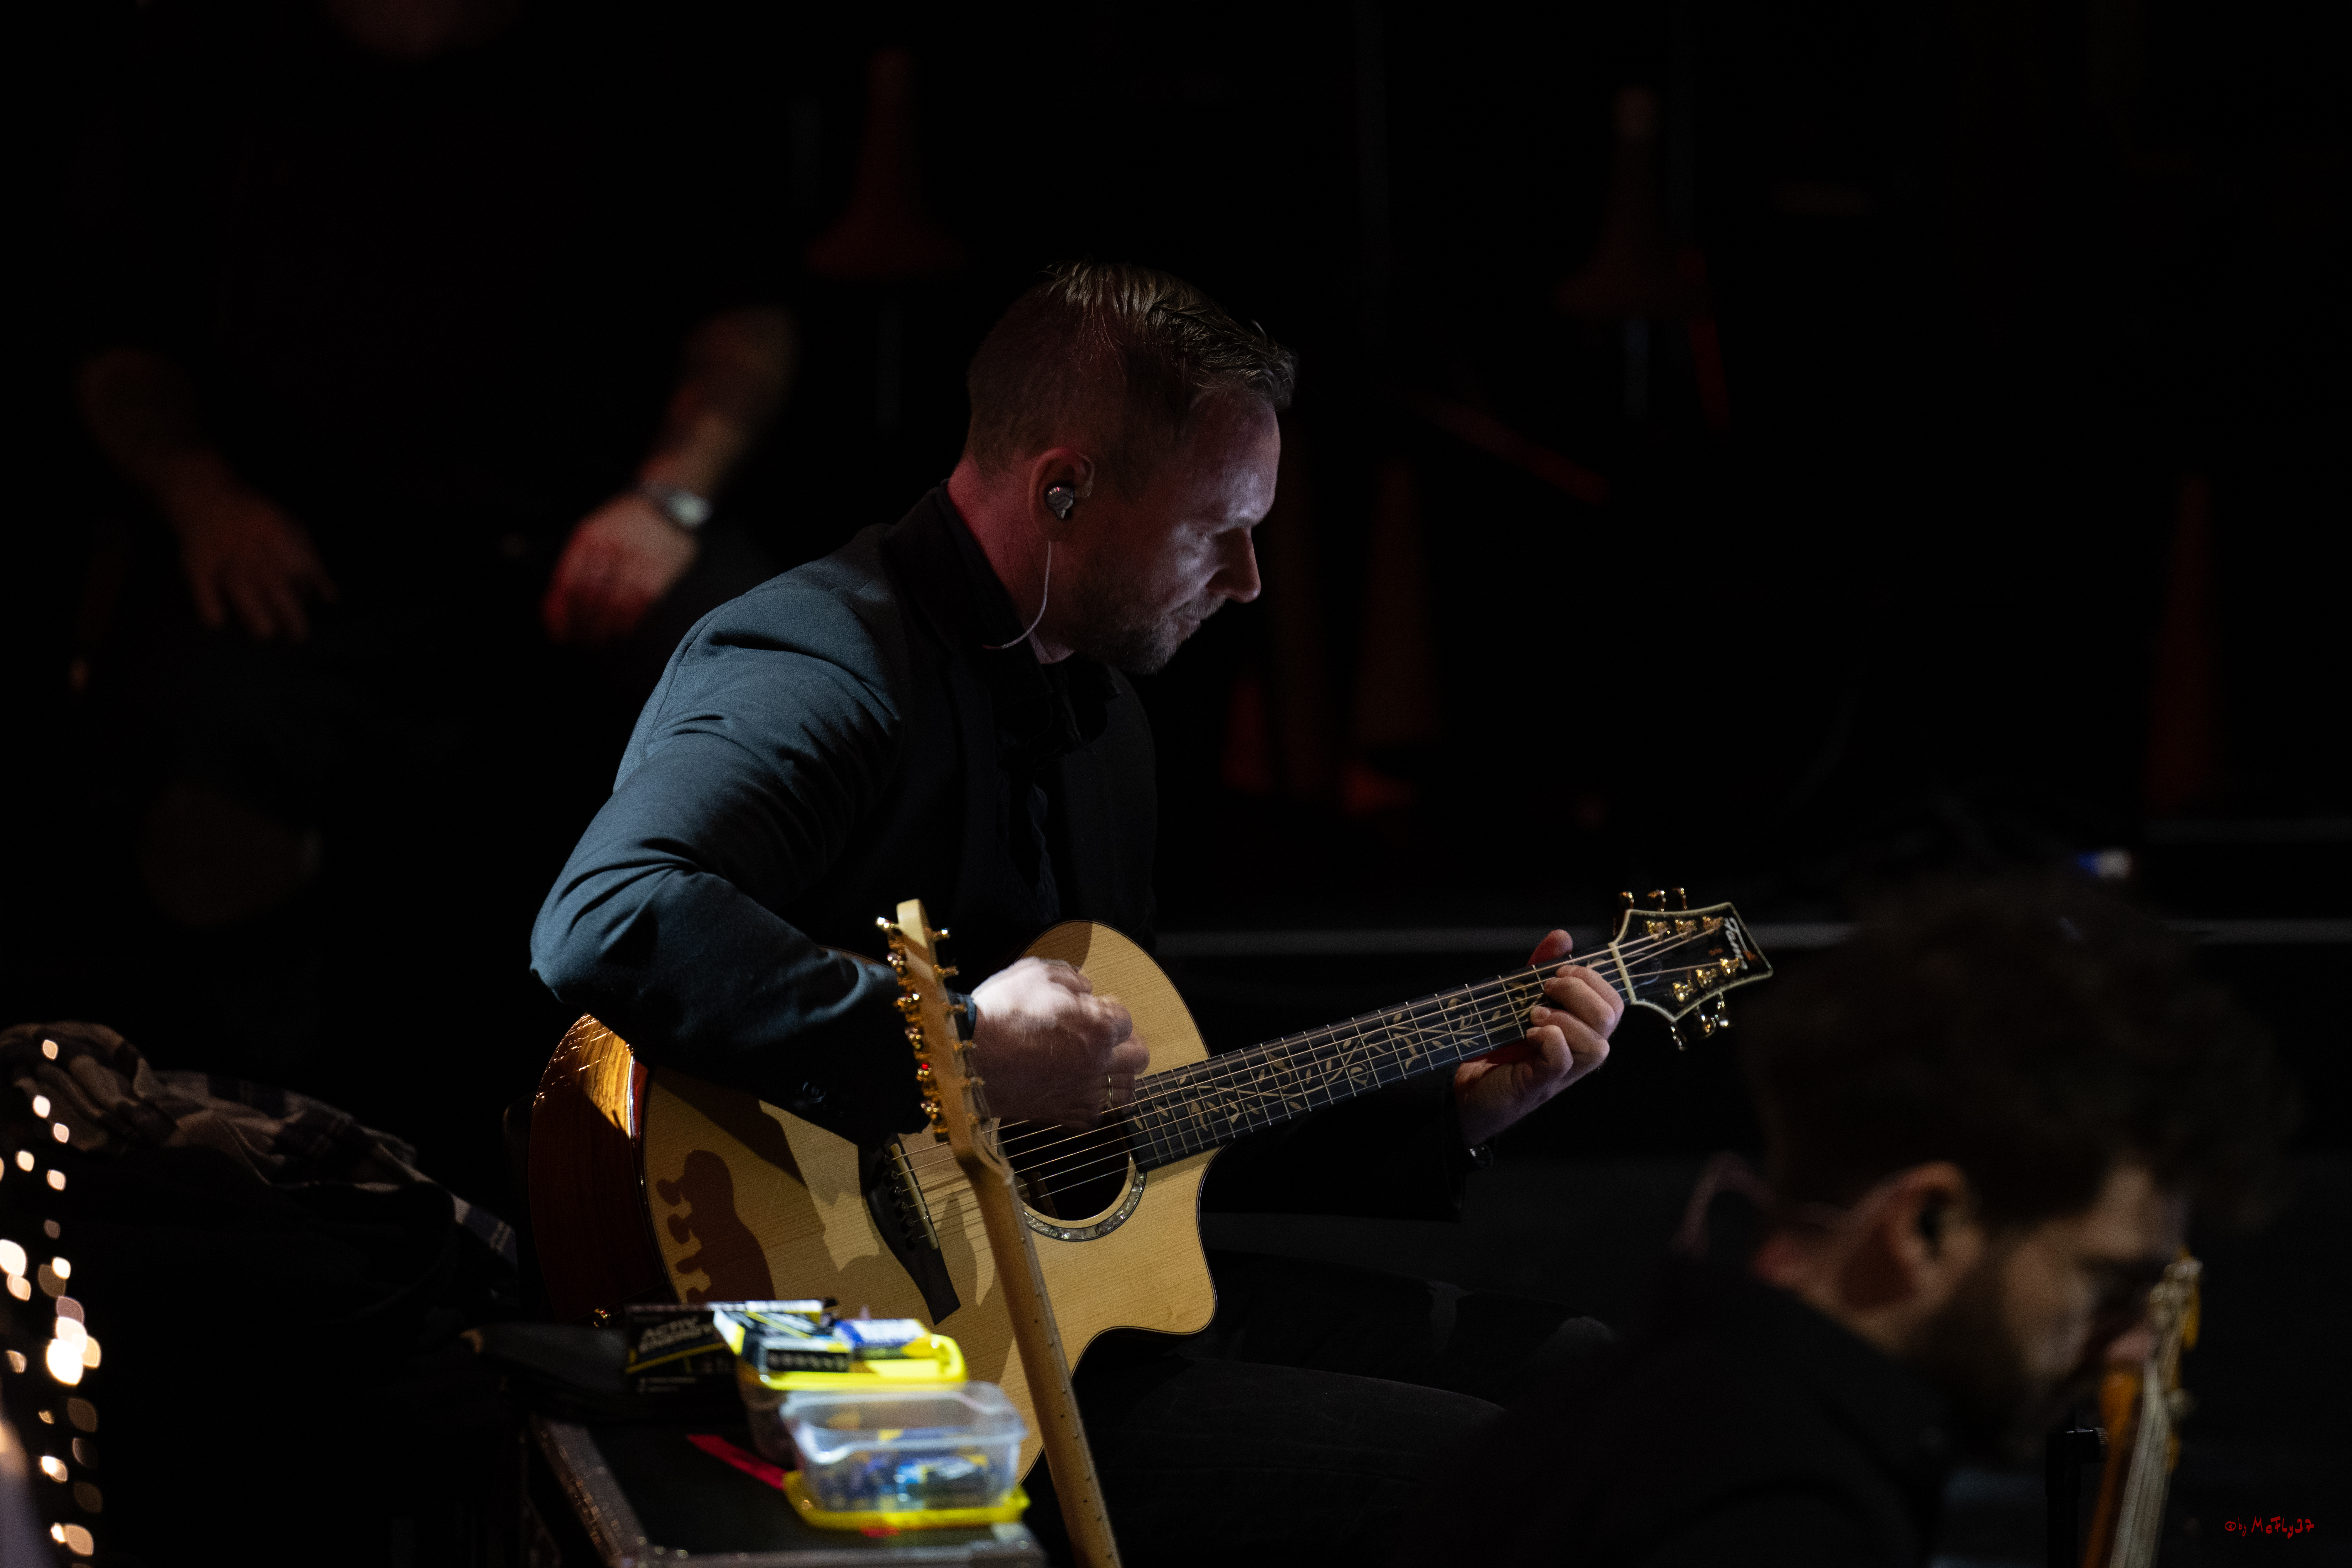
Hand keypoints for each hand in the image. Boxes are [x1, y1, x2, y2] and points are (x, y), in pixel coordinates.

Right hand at [161, 463, 336, 639]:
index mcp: (278, 533)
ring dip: (259, 622)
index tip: (307, 601)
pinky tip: (220, 621)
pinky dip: (213, 613)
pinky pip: (206, 598)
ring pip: (246, 599)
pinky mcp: (197, 567)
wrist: (204, 496)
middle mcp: (253, 547)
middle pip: (279, 591)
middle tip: (297, 635)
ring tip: (266, 632)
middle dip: (293, 621)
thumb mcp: (291, 527)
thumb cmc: (256, 519)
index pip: (303, 570)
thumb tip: (330, 598)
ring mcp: (224, 558)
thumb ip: (311, 560)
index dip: (308, 590)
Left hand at [541, 492, 697, 643]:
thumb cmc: (620, 526)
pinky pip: (640, 608)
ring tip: (600, 642)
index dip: (561, 615)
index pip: (568, 584)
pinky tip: (623, 632)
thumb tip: (552, 613)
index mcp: (588, 538)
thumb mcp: (590, 534)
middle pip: (589, 599)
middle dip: (582, 627)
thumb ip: (572, 568)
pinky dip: (629, 625)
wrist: (664, 505)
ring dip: (605, 631)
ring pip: (614, 607)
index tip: (560, 635)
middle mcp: (612, 548)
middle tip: (581, 644)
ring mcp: (637, 561)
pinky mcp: (659, 574)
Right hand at [968, 957, 1151, 1128]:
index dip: (1108, 1009)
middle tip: (1107, 1038)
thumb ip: (1070, 976)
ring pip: (1123, 1093)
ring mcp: (1081, 1093)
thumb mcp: (1036, 973)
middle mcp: (1098, 1063)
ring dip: (1117, 1078)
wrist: (968, 1055)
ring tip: (1101, 1069)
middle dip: (1127, 1044)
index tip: (1092, 1007)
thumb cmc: (1000, 1012)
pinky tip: (1078, 1092)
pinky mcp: (1062, 1114)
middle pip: (1138, 1057)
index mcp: (1099, 1026)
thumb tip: (1085, 986)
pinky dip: (1091, 1106)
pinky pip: (1094, 1117)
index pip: (1125, 1018)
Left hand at [1453, 929, 1621, 1145]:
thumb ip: (1539, 971)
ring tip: (1535, 1013)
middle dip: (1580, 991)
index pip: (1613, 1003)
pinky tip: (1530, 1033)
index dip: (1594, 980)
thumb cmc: (1496, 1047)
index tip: (1561, 970)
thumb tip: (1562, 937)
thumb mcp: (1519, 1002)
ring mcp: (1561, 1072)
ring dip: (1566, 1017)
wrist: (1464, 1091)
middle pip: (1611, 1019)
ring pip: (1598, 1045)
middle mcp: (1577, 1052)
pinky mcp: (1538, 1084)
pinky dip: (1550, 1039)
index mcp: (1579, 1030)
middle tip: (1546, 988)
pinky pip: (1563, 1061)